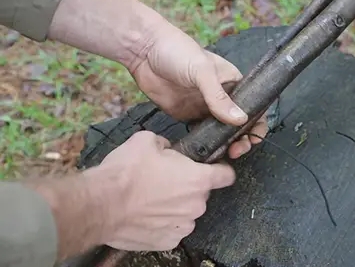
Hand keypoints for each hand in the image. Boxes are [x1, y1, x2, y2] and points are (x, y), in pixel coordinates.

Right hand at [90, 131, 235, 250]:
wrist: (100, 205)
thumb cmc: (125, 174)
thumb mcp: (146, 141)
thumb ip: (166, 144)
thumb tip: (166, 149)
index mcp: (197, 180)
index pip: (226, 175)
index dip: (220, 169)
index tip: (214, 169)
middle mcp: (195, 205)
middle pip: (200, 194)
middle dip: (186, 186)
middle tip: (164, 180)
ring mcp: (182, 226)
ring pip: (186, 212)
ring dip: (174, 206)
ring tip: (151, 199)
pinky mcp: (167, 241)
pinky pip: (171, 229)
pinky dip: (162, 223)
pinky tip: (145, 214)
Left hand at [130, 24, 267, 158]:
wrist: (143, 51)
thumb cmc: (178, 51)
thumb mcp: (202, 71)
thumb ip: (219, 97)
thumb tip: (241, 120)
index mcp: (232, 82)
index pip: (253, 105)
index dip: (257, 123)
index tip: (252, 138)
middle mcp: (222, 97)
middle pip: (239, 123)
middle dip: (242, 139)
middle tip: (236, 151)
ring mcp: (205, 108)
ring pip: (222, 131)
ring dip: (225, 144)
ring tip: (224, 155)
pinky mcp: (188, 116)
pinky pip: (202, 134)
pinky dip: (206, 144)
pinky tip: (207, 152)